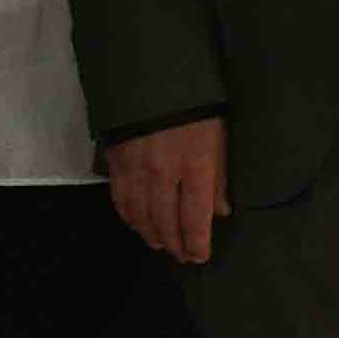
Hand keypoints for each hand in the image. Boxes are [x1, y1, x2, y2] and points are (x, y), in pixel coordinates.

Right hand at [108, 117, 233, 268]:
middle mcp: (163, 174)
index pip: (195, 218)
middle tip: (182, 256)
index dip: (197, 243)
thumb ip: (219, 179)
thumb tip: (220, 212)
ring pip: (141, 216)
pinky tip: (137, 223)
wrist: (154, 80)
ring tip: (161, 244)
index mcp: (195, 167)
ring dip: (151, 234)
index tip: (200, 256)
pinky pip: (121, 200)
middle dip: (176, 243)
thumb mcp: (219, 140)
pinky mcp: (117, 164)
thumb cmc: (196, 110)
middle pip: (166, 222)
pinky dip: (129, 217)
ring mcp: (136, 170)